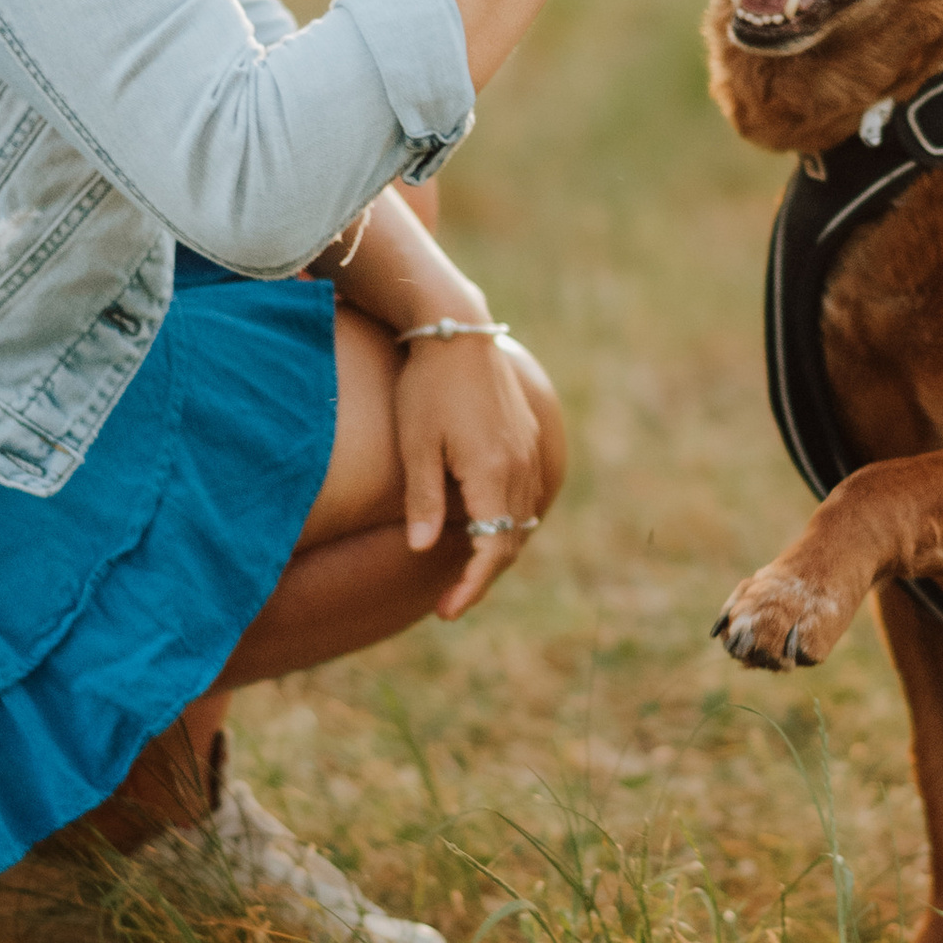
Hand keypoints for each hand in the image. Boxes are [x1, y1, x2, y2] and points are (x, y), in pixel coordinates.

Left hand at [398, 334, 547, 617]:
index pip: (492, 549)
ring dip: (498, 548)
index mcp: (492, 473)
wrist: (455, 330)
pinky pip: (525, 493)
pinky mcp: (525, 436)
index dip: (471, 586)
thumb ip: (424, 501)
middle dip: (483, 576)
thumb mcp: (416, 445)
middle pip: (511, 540)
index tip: (447, 612)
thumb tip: (423, 550)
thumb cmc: (426, 387)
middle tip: (449, 601)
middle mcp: (518, 466)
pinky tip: (484, 524)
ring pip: (522, 518)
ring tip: (465, 570)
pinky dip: (508, 519)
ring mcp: (526, 450)